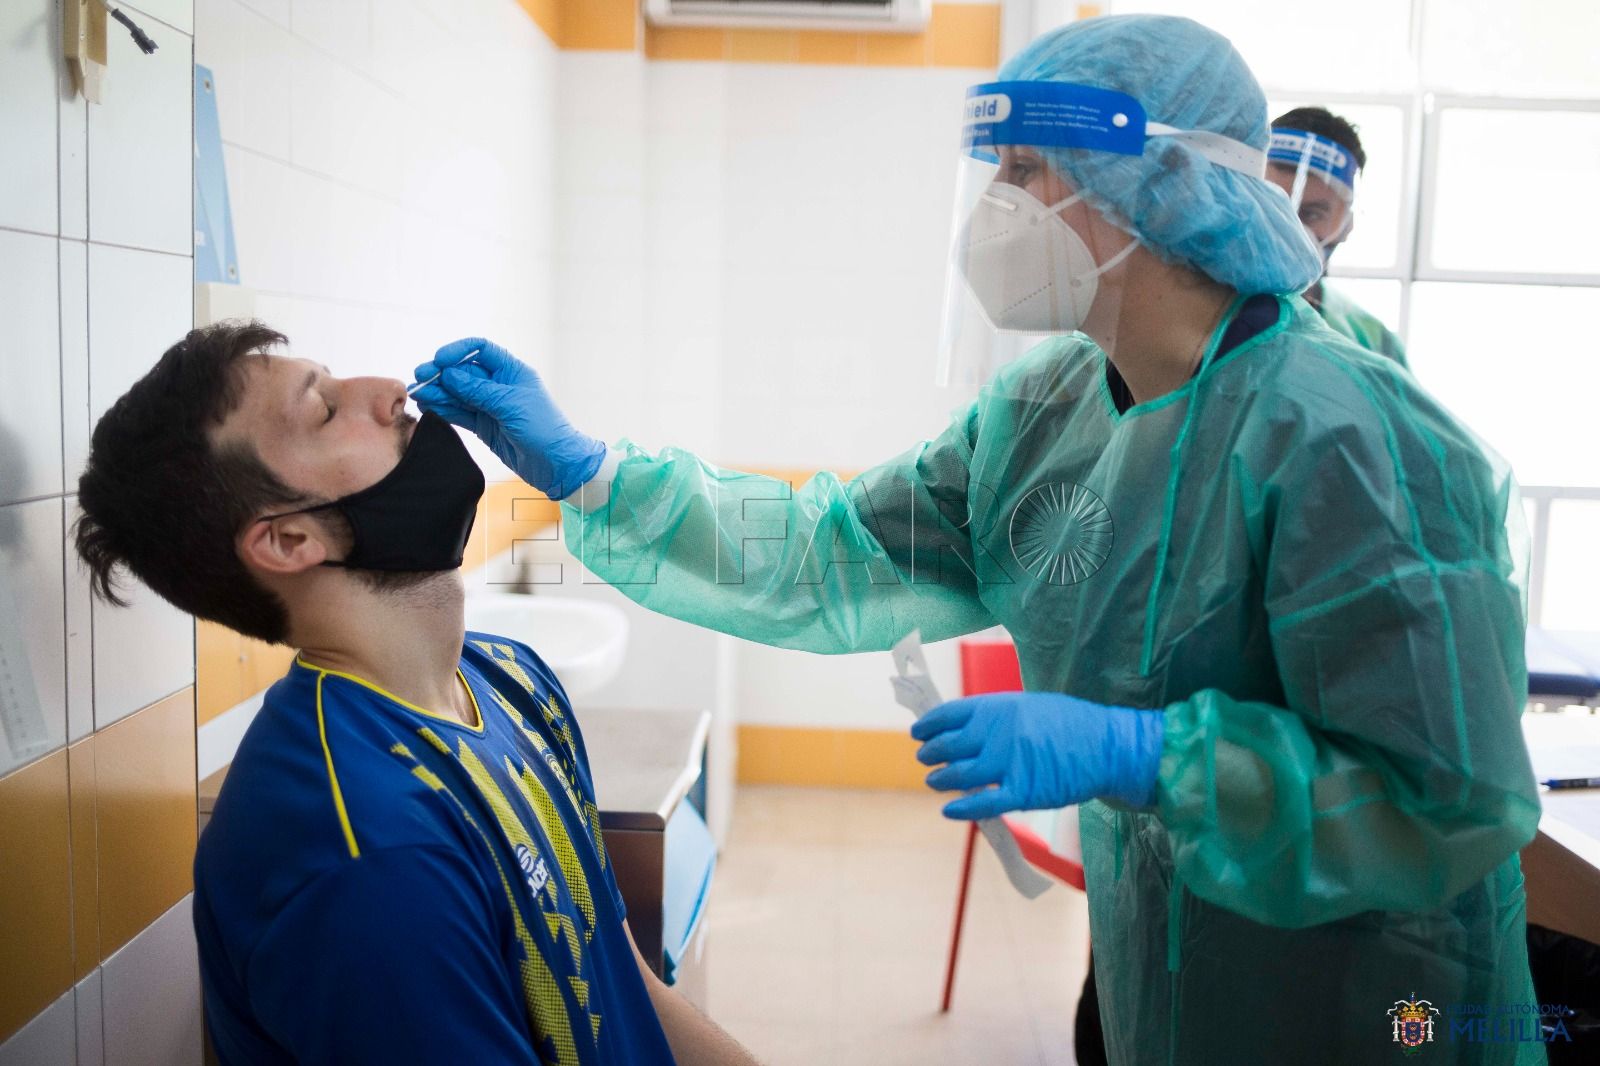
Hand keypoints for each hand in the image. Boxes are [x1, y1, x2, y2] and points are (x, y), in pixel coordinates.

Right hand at [411, 338, 605, 499]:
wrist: (556, 464)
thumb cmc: (544, 429)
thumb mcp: (510, 405)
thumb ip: (478, 390)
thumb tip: (449, 374)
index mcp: (511, 371)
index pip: (480, 350)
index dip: (458, 351)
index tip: (439, 360)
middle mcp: (499, 385)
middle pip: (464, 372)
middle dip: (441, 374)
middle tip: (420, 378)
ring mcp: (490, 406)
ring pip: (458, 393)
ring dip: (438, 392)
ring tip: (417, 394)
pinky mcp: (484, 425)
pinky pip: (459, 413)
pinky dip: (444, 409)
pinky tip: (428, 406)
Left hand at [911, 691, 1164, 819]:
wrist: (1107, 746)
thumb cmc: (1070, 723)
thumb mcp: (1028, 706)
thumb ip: (995, 717)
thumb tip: (963, 729)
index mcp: (998, 707)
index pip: (948, 715)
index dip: (928, 725)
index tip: (918, 733)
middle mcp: (997, 734)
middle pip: (948, 746)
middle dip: (930, 753)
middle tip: (925, 758)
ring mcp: (1009, 764)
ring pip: (959, 775)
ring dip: (940, 779)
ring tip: (934, 780)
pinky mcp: (1022, 793)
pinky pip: (983, 803)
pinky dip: (962, 807)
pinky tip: (949, 809)